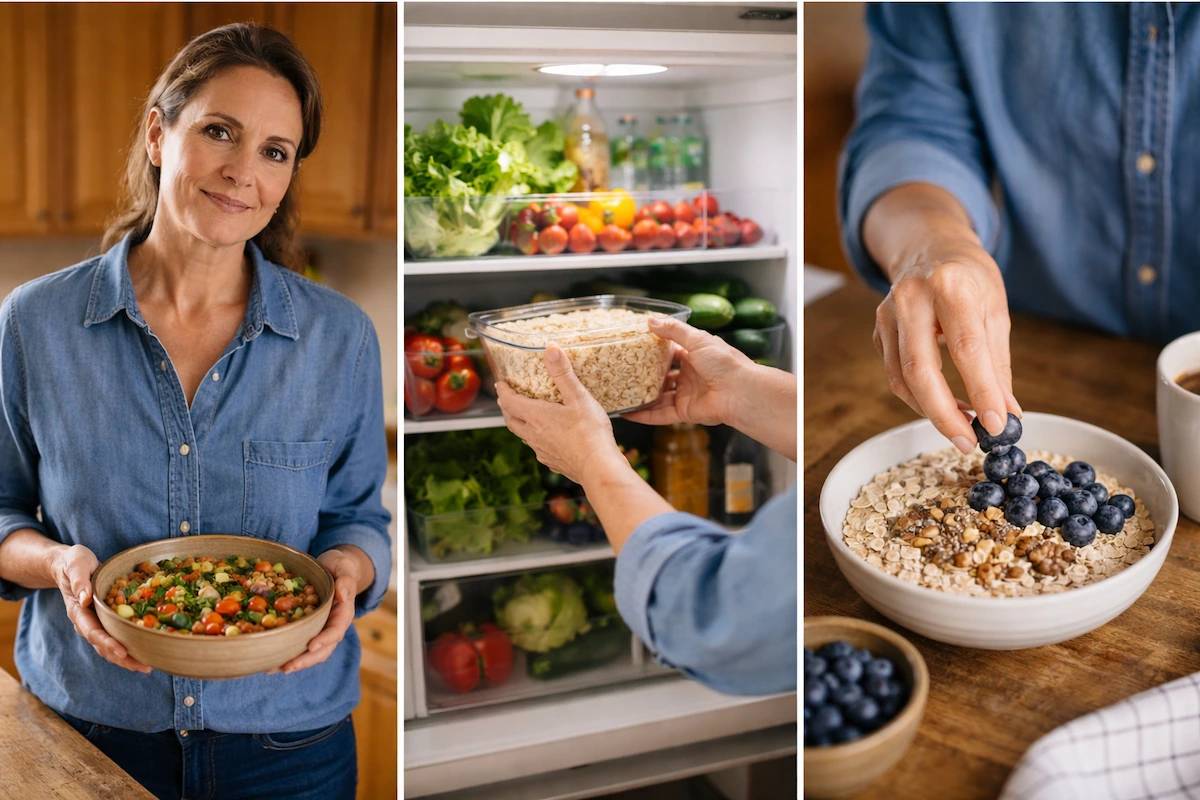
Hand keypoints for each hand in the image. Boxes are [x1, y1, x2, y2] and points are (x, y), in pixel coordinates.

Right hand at [52, 544, 150, 673]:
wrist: (68, 565)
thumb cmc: (72, 563)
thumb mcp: (75, 565)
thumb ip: (79, 581)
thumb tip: (85, 598)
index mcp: (78, 611)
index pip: (93, 632)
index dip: (107, 643)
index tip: (122, 651)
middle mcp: (86, 622)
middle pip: (103, 646)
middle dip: (122, 658)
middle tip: (144, 667)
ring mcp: (95, 624)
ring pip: (109, 647)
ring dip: (127, 658)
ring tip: (147, 666)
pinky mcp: (104, 621)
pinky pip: (116, 637)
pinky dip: (129, 647)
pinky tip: (145, 652)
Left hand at [272, 547, 364, 674]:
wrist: (333, 568)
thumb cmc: (339, 566)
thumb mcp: (343, 567)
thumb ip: (345, 580)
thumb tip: (342, 596)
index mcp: (343, 613)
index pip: (336, 630)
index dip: (324, 640)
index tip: (311, 647)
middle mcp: (332, 625)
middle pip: (323, 649)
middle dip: (305, 660)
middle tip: (287, 667)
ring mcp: (320, 629)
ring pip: (310, 653)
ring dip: (293, 662)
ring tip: (273, 669)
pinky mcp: (308, 629)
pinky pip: (299, 644)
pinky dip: (286, 654)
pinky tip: (269, 661)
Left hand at [495, 343, 623, 483]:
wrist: (597, 467)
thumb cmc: (589, 432)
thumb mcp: (578, 396)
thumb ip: (563, 373)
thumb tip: (550, 349)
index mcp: (535, 416)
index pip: (509, 402)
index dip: (503, 392)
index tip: (500, 384)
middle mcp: (533, 435)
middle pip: (511, 420)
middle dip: (507, 408)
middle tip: (507, 400)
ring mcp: (542, 451)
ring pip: (524, 436)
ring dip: (520, 424)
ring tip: (526, 417)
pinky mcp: (553, 462)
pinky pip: (538, 449)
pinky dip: (537, 439)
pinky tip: (548, 439)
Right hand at [622, 316, 751, 426]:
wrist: (740, 392)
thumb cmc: (725, 363)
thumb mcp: (697, 339)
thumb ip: (673, 330)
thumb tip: (650, 319)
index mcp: (695, 356)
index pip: (670, 352)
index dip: (653, 350)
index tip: (634, 347)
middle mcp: (689, 375)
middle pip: (662, 375)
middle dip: (644, 374)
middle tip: (622, 371)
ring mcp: (686, 395)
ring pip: (658, 396)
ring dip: (640, 396)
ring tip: (618, 393)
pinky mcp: (684, 412)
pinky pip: (660, 415)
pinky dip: (644, 415)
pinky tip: (626, 413)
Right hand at [873, 239, 1020, 452]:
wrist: (930, 246)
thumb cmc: (970, 277)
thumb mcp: (996, 310)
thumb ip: (998, 363)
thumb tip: (1007, 413)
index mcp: (950, 285)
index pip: (967, 348)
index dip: (982, 391)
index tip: (998, 425)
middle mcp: (911, 298)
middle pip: (921, 370)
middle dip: (945, 414)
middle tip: (969, 442)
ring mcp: (887, 314)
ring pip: (902, 379)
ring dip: (931, 411)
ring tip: (962, 427)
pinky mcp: (877, 330)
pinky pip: (895, 374)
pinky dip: (919, 397)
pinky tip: (943, 404)